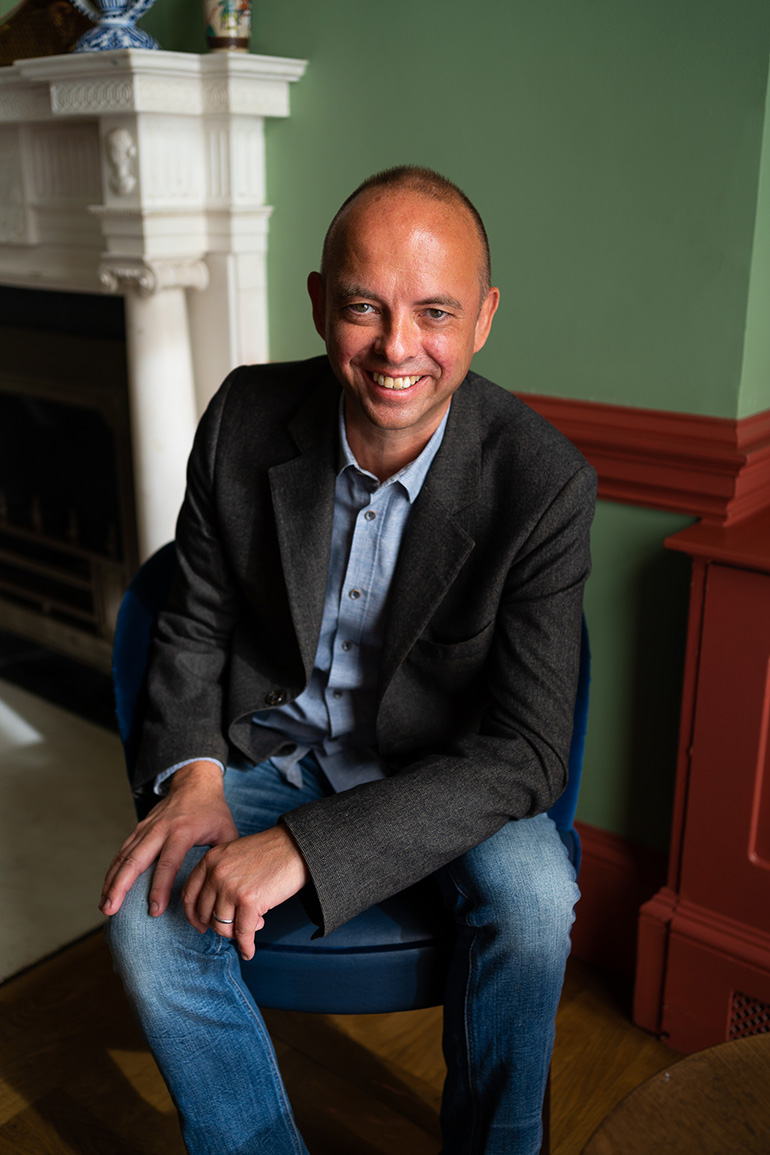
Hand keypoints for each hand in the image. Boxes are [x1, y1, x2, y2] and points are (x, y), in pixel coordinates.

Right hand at [100, 760, 237, 917]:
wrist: (195, 783)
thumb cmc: (213, 811)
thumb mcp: (227, 831)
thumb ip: (224, 858)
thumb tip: (223, 889)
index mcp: (183, 831)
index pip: (168, 863)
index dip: (159, 888)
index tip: (154, 910)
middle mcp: (160, 829)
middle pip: (135, 860)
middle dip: (121, 887)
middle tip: (111, 910)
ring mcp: (146, 828)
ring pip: (124, 856)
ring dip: (112, 882)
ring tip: (105, 906)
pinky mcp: (139, 829)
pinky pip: (122, 852)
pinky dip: (113, 871)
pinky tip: (107, 889)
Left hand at [182, 825, 309, 959]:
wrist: (296, 847)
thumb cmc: (269, 852)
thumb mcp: (234, 855)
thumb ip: (219, 876)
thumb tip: (215, 914)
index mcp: (210, 860)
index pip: (189, 895)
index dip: (193, 915)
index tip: (200, 925)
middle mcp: (216, 873)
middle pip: (205, 914)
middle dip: (219, 926)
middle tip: (234, 927)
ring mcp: (231, 888)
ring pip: (222, 927)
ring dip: (235, 934)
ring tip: (252, 927)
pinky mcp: (250, 901)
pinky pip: (242, 934)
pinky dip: (246, 946)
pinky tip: (249, 951)